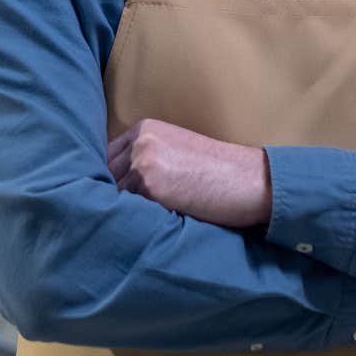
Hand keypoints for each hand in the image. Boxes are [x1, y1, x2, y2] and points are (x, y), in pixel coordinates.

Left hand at [107, 119, 270, 228]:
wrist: (251, 180)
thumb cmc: (219, 171)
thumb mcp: (177, 149)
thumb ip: (147, 156)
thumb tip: (115, 182)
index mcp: (145, 129)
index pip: (106, 155)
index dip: (106, 177)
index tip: (109, 195)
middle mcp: (141, 142)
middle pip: (104, 173)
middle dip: (109, 194)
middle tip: (112, 214)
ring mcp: (144, 163)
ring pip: (113, 193)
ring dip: (117, 209)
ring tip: (125, 224)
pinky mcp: (151, 189)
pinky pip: (126, 208)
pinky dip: (130, 219)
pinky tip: (138, 227)